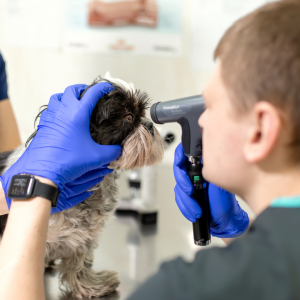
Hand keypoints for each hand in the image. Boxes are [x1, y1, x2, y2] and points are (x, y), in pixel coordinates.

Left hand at [0, 83, 121, 209]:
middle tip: (91, 93)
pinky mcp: (43, 125)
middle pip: (72, 90)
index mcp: (78, 114)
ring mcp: (51, 117)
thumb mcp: (96, 157)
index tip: (107, 87)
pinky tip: (62, 118)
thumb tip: (119, 150)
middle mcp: (63, 111)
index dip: (102, 88)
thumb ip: (112, 152)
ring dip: (67, 96)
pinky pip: (50, 110)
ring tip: (75, 102)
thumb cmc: (68, 161)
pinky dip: (57, 108)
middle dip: (83, 89)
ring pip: (58, 97)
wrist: (44, 171)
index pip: (92, 93)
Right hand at [173, 143, 248, 237]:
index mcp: (203, 163)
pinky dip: (185, 207)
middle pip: (179, 170)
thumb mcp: (221, 185)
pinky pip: (179, 199)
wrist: (227, 219)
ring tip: (197, 210)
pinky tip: (193, 213)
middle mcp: (195, 172)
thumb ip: (212, 174)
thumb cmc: (227, 201)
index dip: (180, 154)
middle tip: (189, 190)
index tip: (180, 161)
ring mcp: (189, 183)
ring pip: (178, 186)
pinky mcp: (186, 195)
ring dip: (185, 199)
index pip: (187, 152)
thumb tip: (205, 162)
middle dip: (182, 181)